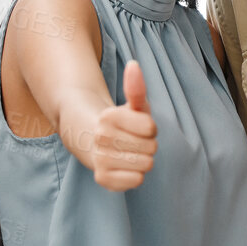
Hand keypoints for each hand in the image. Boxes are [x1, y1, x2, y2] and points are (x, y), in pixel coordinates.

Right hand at [91, 59, 156, 190]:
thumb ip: (136, 87)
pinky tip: (125, 167)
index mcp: (109, 117)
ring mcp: (100, 159)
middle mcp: (101, 138)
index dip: (150, 129)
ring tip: (129, 154)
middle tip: (133, 142)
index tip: (138, 128)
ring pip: (146, 165)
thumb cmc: (123, 124)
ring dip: (143, 160)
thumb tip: (134, 64)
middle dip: (147, 145)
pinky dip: (136, 176)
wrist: (95, 144)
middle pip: (151, 148)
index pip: (151, 129)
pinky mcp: (102, 179)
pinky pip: (137, 181)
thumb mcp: (133, 106)